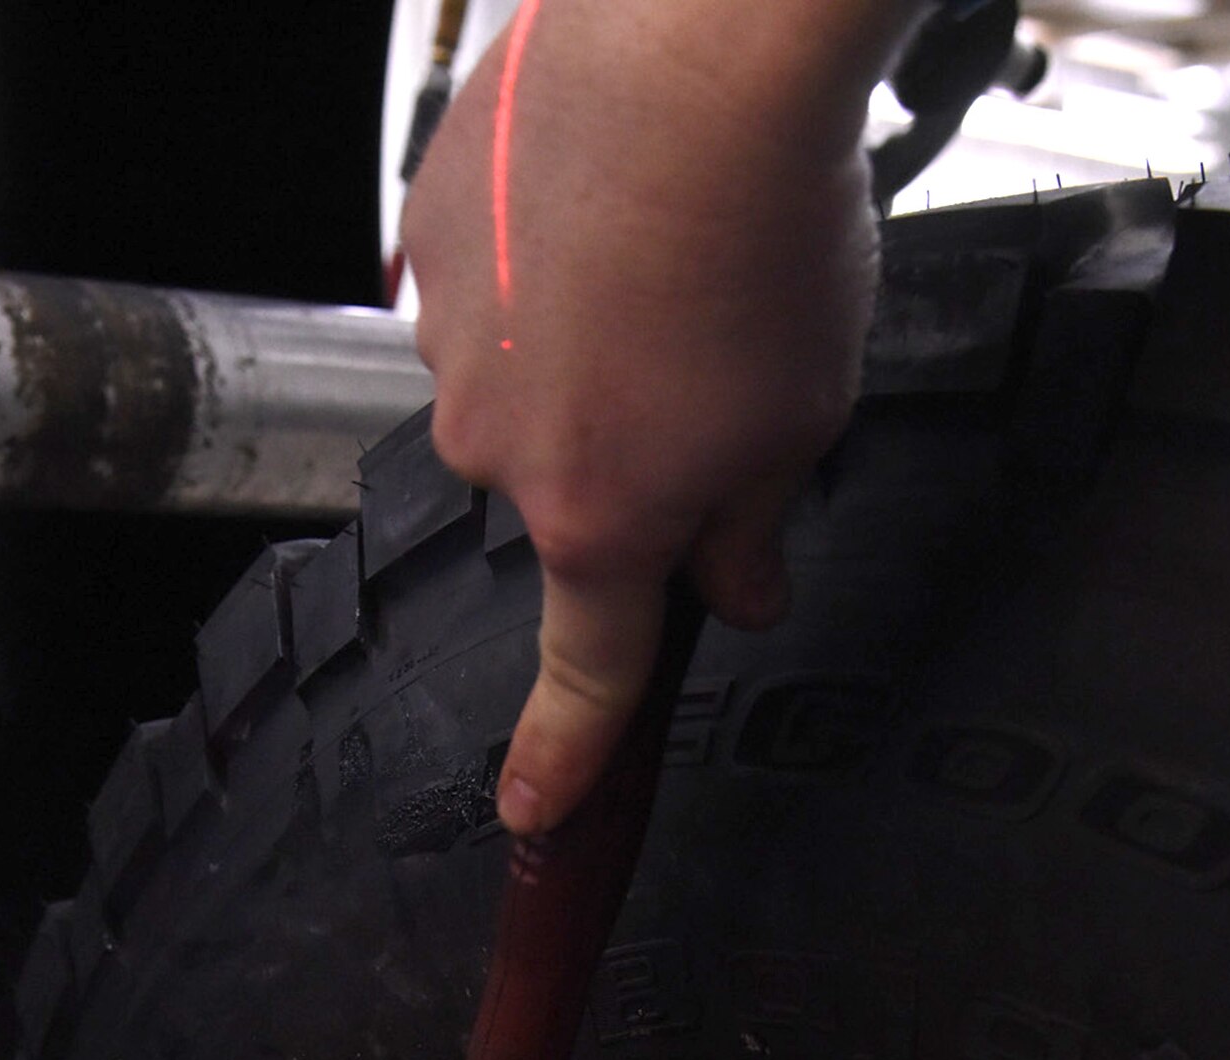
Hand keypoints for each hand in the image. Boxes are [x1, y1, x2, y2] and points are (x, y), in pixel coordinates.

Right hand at [404, 0, 915, 833]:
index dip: (562, 755)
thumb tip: (737, 587)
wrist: (693, 45)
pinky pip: (487, 293)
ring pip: (524, 389)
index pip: (584, 671)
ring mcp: (450, 340)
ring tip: (670, 266)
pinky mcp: (425, 238)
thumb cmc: (765, 234)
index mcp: (600, 520)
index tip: (535, 812)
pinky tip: (611, 211)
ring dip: (588, 355)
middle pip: (568, 497)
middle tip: (713, 374)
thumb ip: (753, 525)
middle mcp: (499, 448)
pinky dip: (545, 271)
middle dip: (632, 463)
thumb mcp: (804, 419)